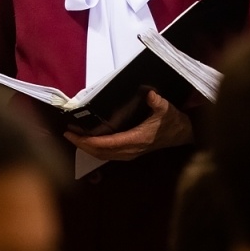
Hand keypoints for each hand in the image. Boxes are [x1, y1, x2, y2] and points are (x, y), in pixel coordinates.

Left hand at [65, 90, 192, 161]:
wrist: (182, 134)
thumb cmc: (172, 121)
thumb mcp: (166, 109)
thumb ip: (157, 102)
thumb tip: (150, 94)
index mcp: (136, 140)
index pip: (106, 144)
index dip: (88, 140)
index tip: (73, 133)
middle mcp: (130, 150)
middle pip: (100, 152)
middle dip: (82, 144)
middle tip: (67, 134)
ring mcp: (129, 154)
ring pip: (102, 155)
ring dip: (87, 148)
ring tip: (74, 137)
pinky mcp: (129, 153)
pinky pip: (108, 154)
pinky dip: (95, 149)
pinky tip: (87, 142)